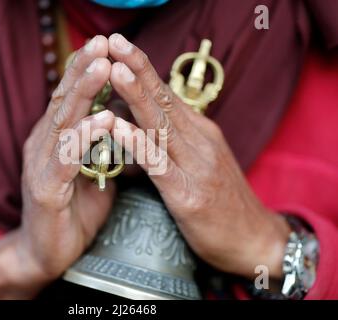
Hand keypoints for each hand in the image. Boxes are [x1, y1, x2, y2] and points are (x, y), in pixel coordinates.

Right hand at [0, 36, 115, 298]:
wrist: (47, 252)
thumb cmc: (73, 210)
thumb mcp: (92, 170)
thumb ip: (103, 146)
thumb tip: (124, 123)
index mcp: (55, 138)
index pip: (70, 96)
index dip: (85, 69)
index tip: (105, 43)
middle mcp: (43, 145)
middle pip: (64, 100)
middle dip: (84, 69)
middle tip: (102, 42)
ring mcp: (40, 166)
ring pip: (63, 122)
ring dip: (83, 94)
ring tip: (104, 68)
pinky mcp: (45, 190)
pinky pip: (66, 160)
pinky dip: (84, 138)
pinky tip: (101, 121)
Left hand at [108, 34, 289, 278]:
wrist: (254, 240)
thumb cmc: (220, 202)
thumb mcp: (199, 163)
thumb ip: (171, 141)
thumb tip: (136, 122)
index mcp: (200, 133)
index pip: (167, 94)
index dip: (143, 69)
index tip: (121, 45)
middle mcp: (199, 142)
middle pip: (164, 100)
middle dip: (137, 69)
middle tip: (114, 41)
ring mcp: (195, 167)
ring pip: (161, 125)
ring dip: (136, 95)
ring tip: (114, 70)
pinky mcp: (188, 195)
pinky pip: (159, 165)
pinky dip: (139, 143)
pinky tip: (119, 127)